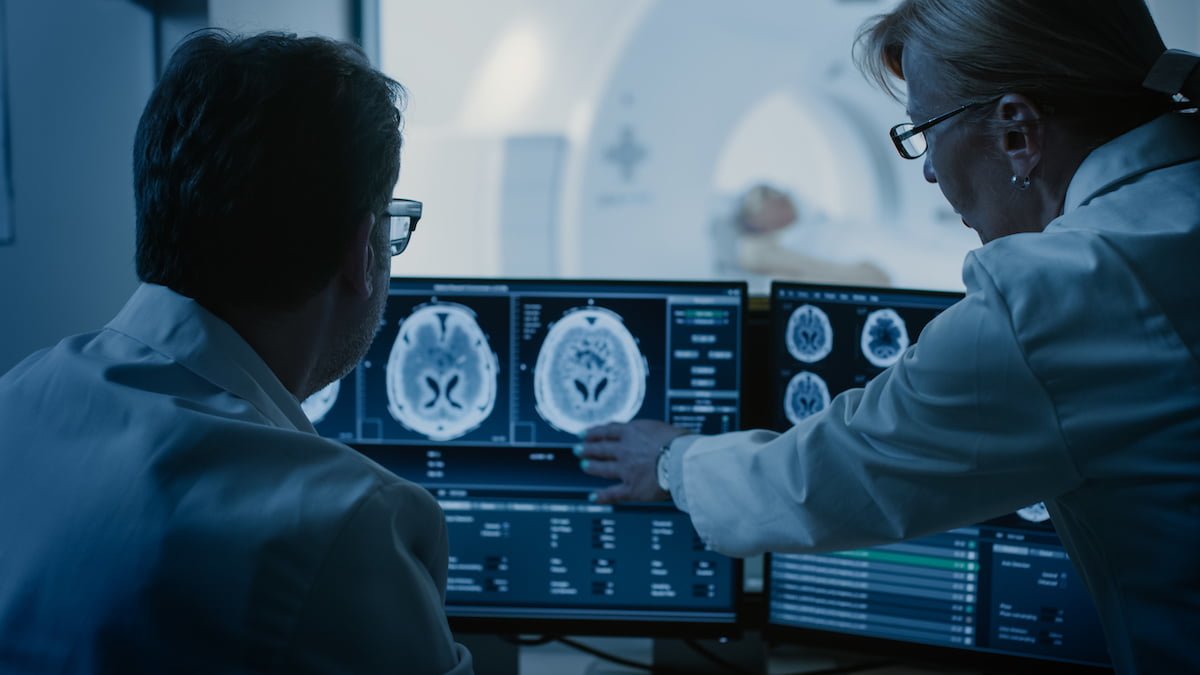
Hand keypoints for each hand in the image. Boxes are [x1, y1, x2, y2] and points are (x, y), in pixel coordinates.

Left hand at [575, 419, 689, 503]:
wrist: (683, 461)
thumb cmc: (681, 443)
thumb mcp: (662, 428)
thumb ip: (650, 431)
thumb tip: (651, 432)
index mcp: (633, 432)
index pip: (608, 431)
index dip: (594, 432)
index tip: (585, 433)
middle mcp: (625, 450)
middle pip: (601, 448)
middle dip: (588, 449)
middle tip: (578, 449)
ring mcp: (626, 470)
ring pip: (603, 468)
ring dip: (592, 467)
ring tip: (585, 467)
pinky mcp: (632, 489)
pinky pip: (613, 493)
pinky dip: (602, 496)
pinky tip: (593, 497)